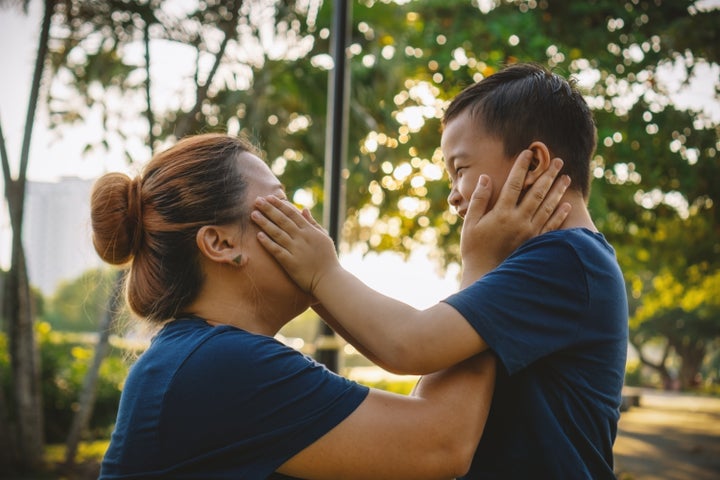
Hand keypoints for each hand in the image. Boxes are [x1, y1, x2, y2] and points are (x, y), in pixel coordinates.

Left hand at [251, 196, 339, 292]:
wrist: (329, 279)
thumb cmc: (327, 258)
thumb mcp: (324, 237)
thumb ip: (313, 223)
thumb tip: (304, 209)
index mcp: (310, 230)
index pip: (292, 213)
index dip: (279, 204)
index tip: (269, 197)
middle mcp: (302, 237)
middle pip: (282, 220)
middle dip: (269, 209)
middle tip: (257, 200)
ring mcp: (295, 250)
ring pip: (277, 233)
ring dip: (264, 222)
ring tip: (253, 214)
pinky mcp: (290, 262)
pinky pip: (276, 250)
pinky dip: (268, 242)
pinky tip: (258, 235)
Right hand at [460, 151, 570, 285]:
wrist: (485, 274)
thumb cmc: (474, 248)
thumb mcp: (471, 223)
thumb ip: (479, 199)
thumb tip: (486, 178)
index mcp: (502, 213)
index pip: (515, 184)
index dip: (521, 167)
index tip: (527, 153)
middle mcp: (519, 220)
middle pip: (537, 193)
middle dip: (548, 175)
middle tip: (559, 161)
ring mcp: (529, 232)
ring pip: (547, 207)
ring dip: (558, 191)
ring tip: (566, 178)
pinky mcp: (534, 243)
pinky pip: (551, 226)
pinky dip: (560, 215)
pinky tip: (566, 205)